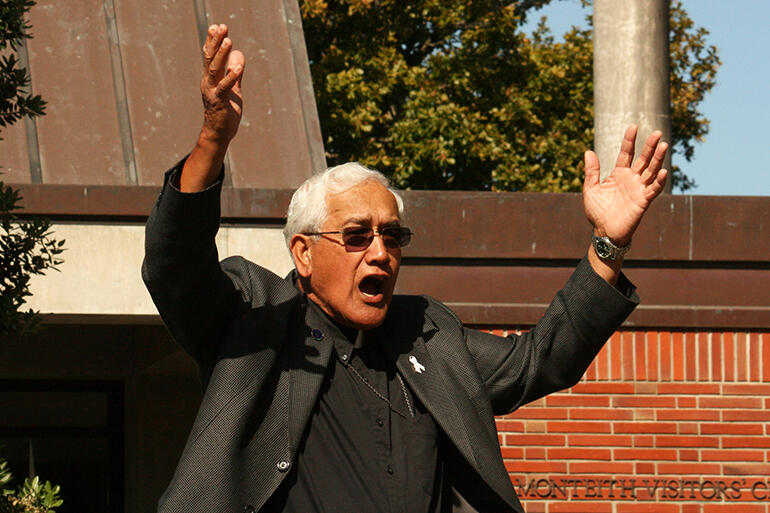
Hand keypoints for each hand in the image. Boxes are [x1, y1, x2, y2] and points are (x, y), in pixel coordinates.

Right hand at [199, 24, 244, 144]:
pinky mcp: (219, 101)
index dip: (213, 41)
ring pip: (215, 70)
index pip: (210, 56)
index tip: (218, 26)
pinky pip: (224, 87)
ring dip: (221, 55)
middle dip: (215, 42)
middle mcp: (208, 82)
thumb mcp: (233, 89)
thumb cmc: (225, 111)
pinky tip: (239, 67)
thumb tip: (238, 54)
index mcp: (210, 78)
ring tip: (228, 41)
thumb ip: (235, 72)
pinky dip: (232, 76)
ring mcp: (212, 91)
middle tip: (221, 27)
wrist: (219, 133)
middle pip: (210, 58)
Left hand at [583, 125, 667, 246]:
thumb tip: (588, 151)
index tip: (633, 126)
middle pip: (643, 159)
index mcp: (618, 174)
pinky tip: (664, 171)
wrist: (603, 231)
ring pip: (651, 171)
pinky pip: (653, 190)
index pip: (626, 153)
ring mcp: (639, 189)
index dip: (629, 141)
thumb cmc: (597, 211)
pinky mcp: (643, 201)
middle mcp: (631, 179)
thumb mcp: (590, 189)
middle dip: (650, 146)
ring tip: (663, 145)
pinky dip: (659, 181)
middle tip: (657, 132)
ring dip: (658, 159)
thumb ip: (591, 171)